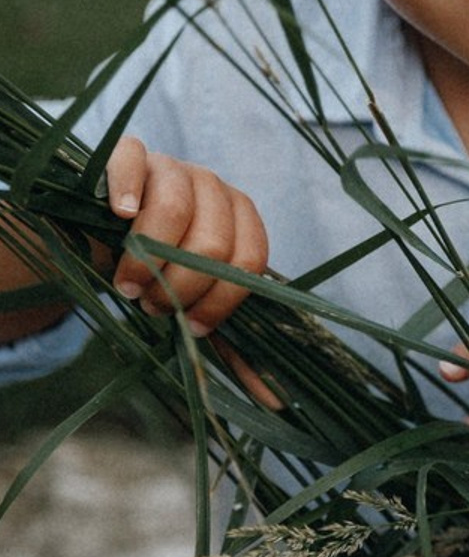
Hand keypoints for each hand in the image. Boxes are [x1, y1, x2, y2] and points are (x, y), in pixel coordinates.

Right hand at [106, 136, 268, 338]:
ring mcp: (174, 166)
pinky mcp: (132, 155)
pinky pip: (133, 162)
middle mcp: (214, 185)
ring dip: (146, 261)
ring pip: (174, 211)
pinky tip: (120, 216)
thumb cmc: (159, 267)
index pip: (250, 260)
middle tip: (149, 304)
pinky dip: (127, 190)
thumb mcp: (195, 298)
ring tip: (127, 284)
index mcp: (241, 216)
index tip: (188, 325)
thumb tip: (276, 401)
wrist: (105, 228)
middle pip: (213, 243)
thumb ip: (231, 339)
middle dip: (178, 288)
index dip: (219, 301)